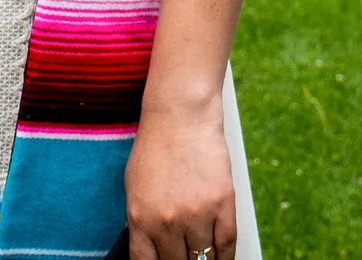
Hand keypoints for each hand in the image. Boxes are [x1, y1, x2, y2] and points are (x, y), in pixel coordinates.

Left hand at [124, 97, 234, 259]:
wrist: (181, 114)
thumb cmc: (156, 147)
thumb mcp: (135, 188)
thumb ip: (141, 222)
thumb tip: (152, 250)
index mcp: (139, 219)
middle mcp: (166, 222)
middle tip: (185, 258)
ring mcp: (197, 215)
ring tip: (202, 258)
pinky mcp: (223, 204)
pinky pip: (226, 246)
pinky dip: (225, 257)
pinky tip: (222, 258)